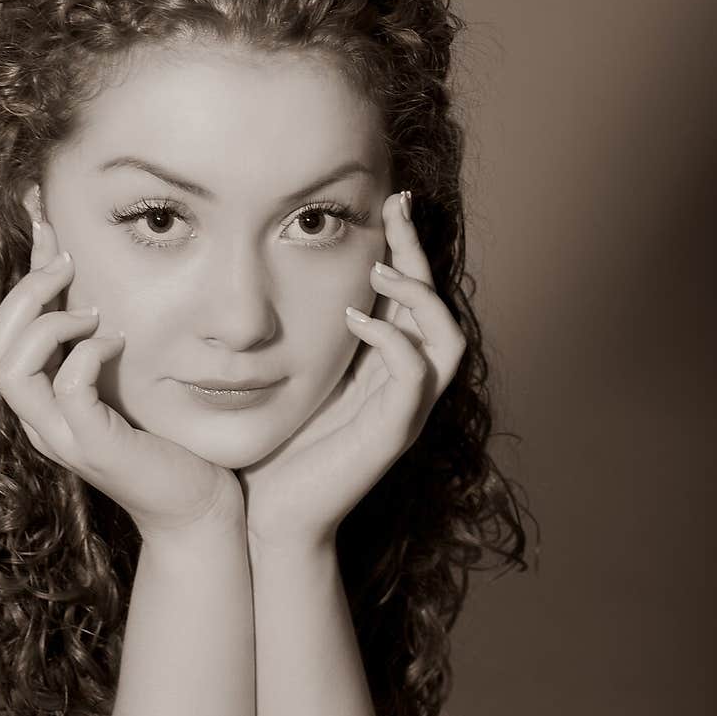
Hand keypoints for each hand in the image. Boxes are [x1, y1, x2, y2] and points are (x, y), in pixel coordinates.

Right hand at [0, 219, 243, 540]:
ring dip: (48, 324)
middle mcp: (39, 420)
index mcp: (40, 401)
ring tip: (93, 310)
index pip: (0, 332)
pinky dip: (86, 355)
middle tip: (67, 262)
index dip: (18, 275)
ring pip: (10, 369)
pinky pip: (68, 390)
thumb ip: (100, 338)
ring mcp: (62, 437)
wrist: (196, 505)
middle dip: (24, 293)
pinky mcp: (94, 448)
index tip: (43, 224)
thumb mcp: (124, 380)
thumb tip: (93, 279)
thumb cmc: (165, 441)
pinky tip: (118, 342)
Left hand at [238, 189, 465, 549]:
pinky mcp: (392, 436)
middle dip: (420, 254)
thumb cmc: (274, 449)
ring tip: (379, 270)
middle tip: (397, 209)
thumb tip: (270, 274)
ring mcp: (404, 412)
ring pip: (448, 341)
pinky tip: (356, 320)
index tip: (390, 199)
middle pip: (440, 307)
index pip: (413, 296)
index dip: (407, 246)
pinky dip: (392, 343)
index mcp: (385, 368)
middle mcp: (406, 386)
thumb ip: (299, 332)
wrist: (268, 516)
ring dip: (419, 299)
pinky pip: (414, 379)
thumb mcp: (289, 375)